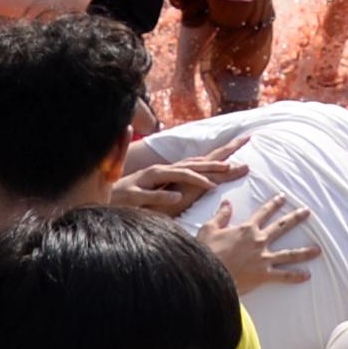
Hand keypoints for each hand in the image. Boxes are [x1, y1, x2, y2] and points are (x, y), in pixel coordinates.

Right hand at [108, 136, 252, 215]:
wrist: (102, 200)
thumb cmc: (135, 198)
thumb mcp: (163, 192)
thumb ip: (182, 186)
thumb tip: (207, 182)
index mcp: (169, 172)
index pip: (200, 162)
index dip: (222, 156)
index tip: (244, 147)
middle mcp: (160, 172)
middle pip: (192, 166)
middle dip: (215, 164)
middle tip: (239, 165)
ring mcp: (146, 182)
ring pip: (174, 177)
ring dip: (194, 179)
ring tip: (213, 182)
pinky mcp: (134, 195)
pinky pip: (151, 196)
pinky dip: (164, 195)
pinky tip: (177, 197)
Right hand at [201, 192, 321, 289]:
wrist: (207, 274)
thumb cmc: (206, 252)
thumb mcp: (209, 229)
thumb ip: (220, 215)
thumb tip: (226, 203)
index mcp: (247, 229)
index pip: (264, 212)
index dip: (274, 204)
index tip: (283, 197)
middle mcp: (259, 241)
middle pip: (282, 227)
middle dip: (296, 218)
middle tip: (307, 212)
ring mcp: (263, 258)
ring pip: (289, 253)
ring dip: (305, 251)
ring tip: (318, 249)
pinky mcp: (264, 274)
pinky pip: (283, 275)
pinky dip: (296, 276)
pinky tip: (307, 275)